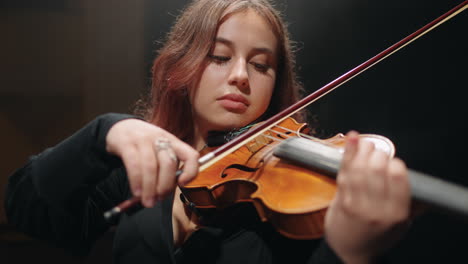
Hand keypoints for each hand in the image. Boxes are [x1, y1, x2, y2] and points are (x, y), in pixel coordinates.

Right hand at [105, 119, 198, 206]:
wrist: (120, 127)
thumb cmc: (143, 144)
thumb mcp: (160, 150)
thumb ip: (166, 167)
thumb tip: (165, 193)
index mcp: (173, 142)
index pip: (191, 155)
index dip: (191, 171)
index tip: (182, 184)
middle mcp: (160, 139)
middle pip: (169, 164)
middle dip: (165, 186)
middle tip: (159, 199)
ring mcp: (143, 140)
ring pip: (151, 167)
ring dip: (150, 188)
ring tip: (148, 201)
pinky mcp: (127, 144)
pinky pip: (134, 165)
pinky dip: (136, 181)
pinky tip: (137, 192)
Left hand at [324, 131, 410, 262]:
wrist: (352, 251)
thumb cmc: (377, 235)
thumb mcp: (402, 224)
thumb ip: (409, 202)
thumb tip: (413, 177)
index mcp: (397, 213)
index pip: (397, 176)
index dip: (394, 162)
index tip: (391, 161)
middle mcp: (378, 210)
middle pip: (377, 169)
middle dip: (377, 153)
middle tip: (376, 152)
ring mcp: (358, 206)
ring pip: (360, 169)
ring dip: (361, 150)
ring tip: (363, 143)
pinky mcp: (342, 202)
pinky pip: (345, 173)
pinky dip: (347, 153)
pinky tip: (350, 140)